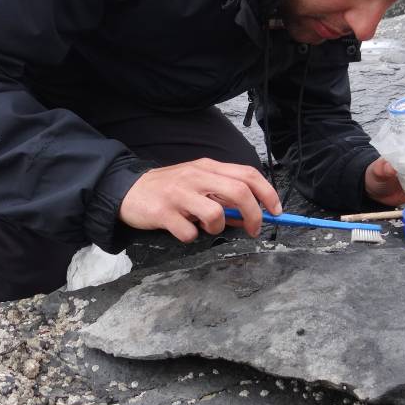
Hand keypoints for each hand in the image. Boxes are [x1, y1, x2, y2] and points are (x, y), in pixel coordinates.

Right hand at [119, 158, 281, 241]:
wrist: (127, 191)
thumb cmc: (168, 189)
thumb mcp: (197, 185)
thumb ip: (223, 197)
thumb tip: (249, 217)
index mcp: (207, 167)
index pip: (247, 174)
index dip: (267, 192)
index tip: (276, 211)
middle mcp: (196, 176)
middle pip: (239, 191)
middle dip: (254, 215)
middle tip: (254, 230)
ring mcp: (179, 194)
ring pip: (216, 214)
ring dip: (218, 227)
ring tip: (205, 227)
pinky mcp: (163, 212)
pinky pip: (189, 232)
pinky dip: (190, 237)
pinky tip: (181, 229)